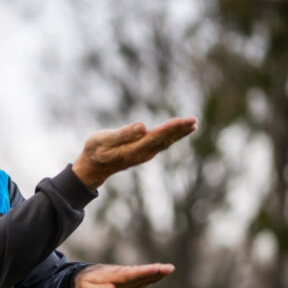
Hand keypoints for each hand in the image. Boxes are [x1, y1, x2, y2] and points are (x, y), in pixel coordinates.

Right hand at [72, 117, 197, 188]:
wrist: (93, 168)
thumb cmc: (95, 151)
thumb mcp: (104, 140)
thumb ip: (123, 134)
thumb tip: (143, 126)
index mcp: (134, 150)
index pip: (156, 137)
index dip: (171, 128)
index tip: (184, 120)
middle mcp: (143, 154)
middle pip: (165, 139)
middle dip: (180, 129)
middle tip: (194, 119)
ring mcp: (145, 154)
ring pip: (166, 142)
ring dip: (180, 133)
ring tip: (193, 124)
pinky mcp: (144, 152)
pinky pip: (162, 143)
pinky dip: (173, 136)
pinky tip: (180, 131)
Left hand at [74, 263, 174, 287]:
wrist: (80, 280)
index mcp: (111, 277)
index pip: (129, 275)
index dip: (143, 272)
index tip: (156, 268)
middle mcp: (119, 275)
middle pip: (138, 273)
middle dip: (153, 271)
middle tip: (170, 268)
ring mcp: (123, 276)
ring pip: (140, 275)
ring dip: (154, 272)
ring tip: (169, 269)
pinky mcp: (125, 280)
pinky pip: (138, 278)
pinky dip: (149, 276)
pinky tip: (159, 274)